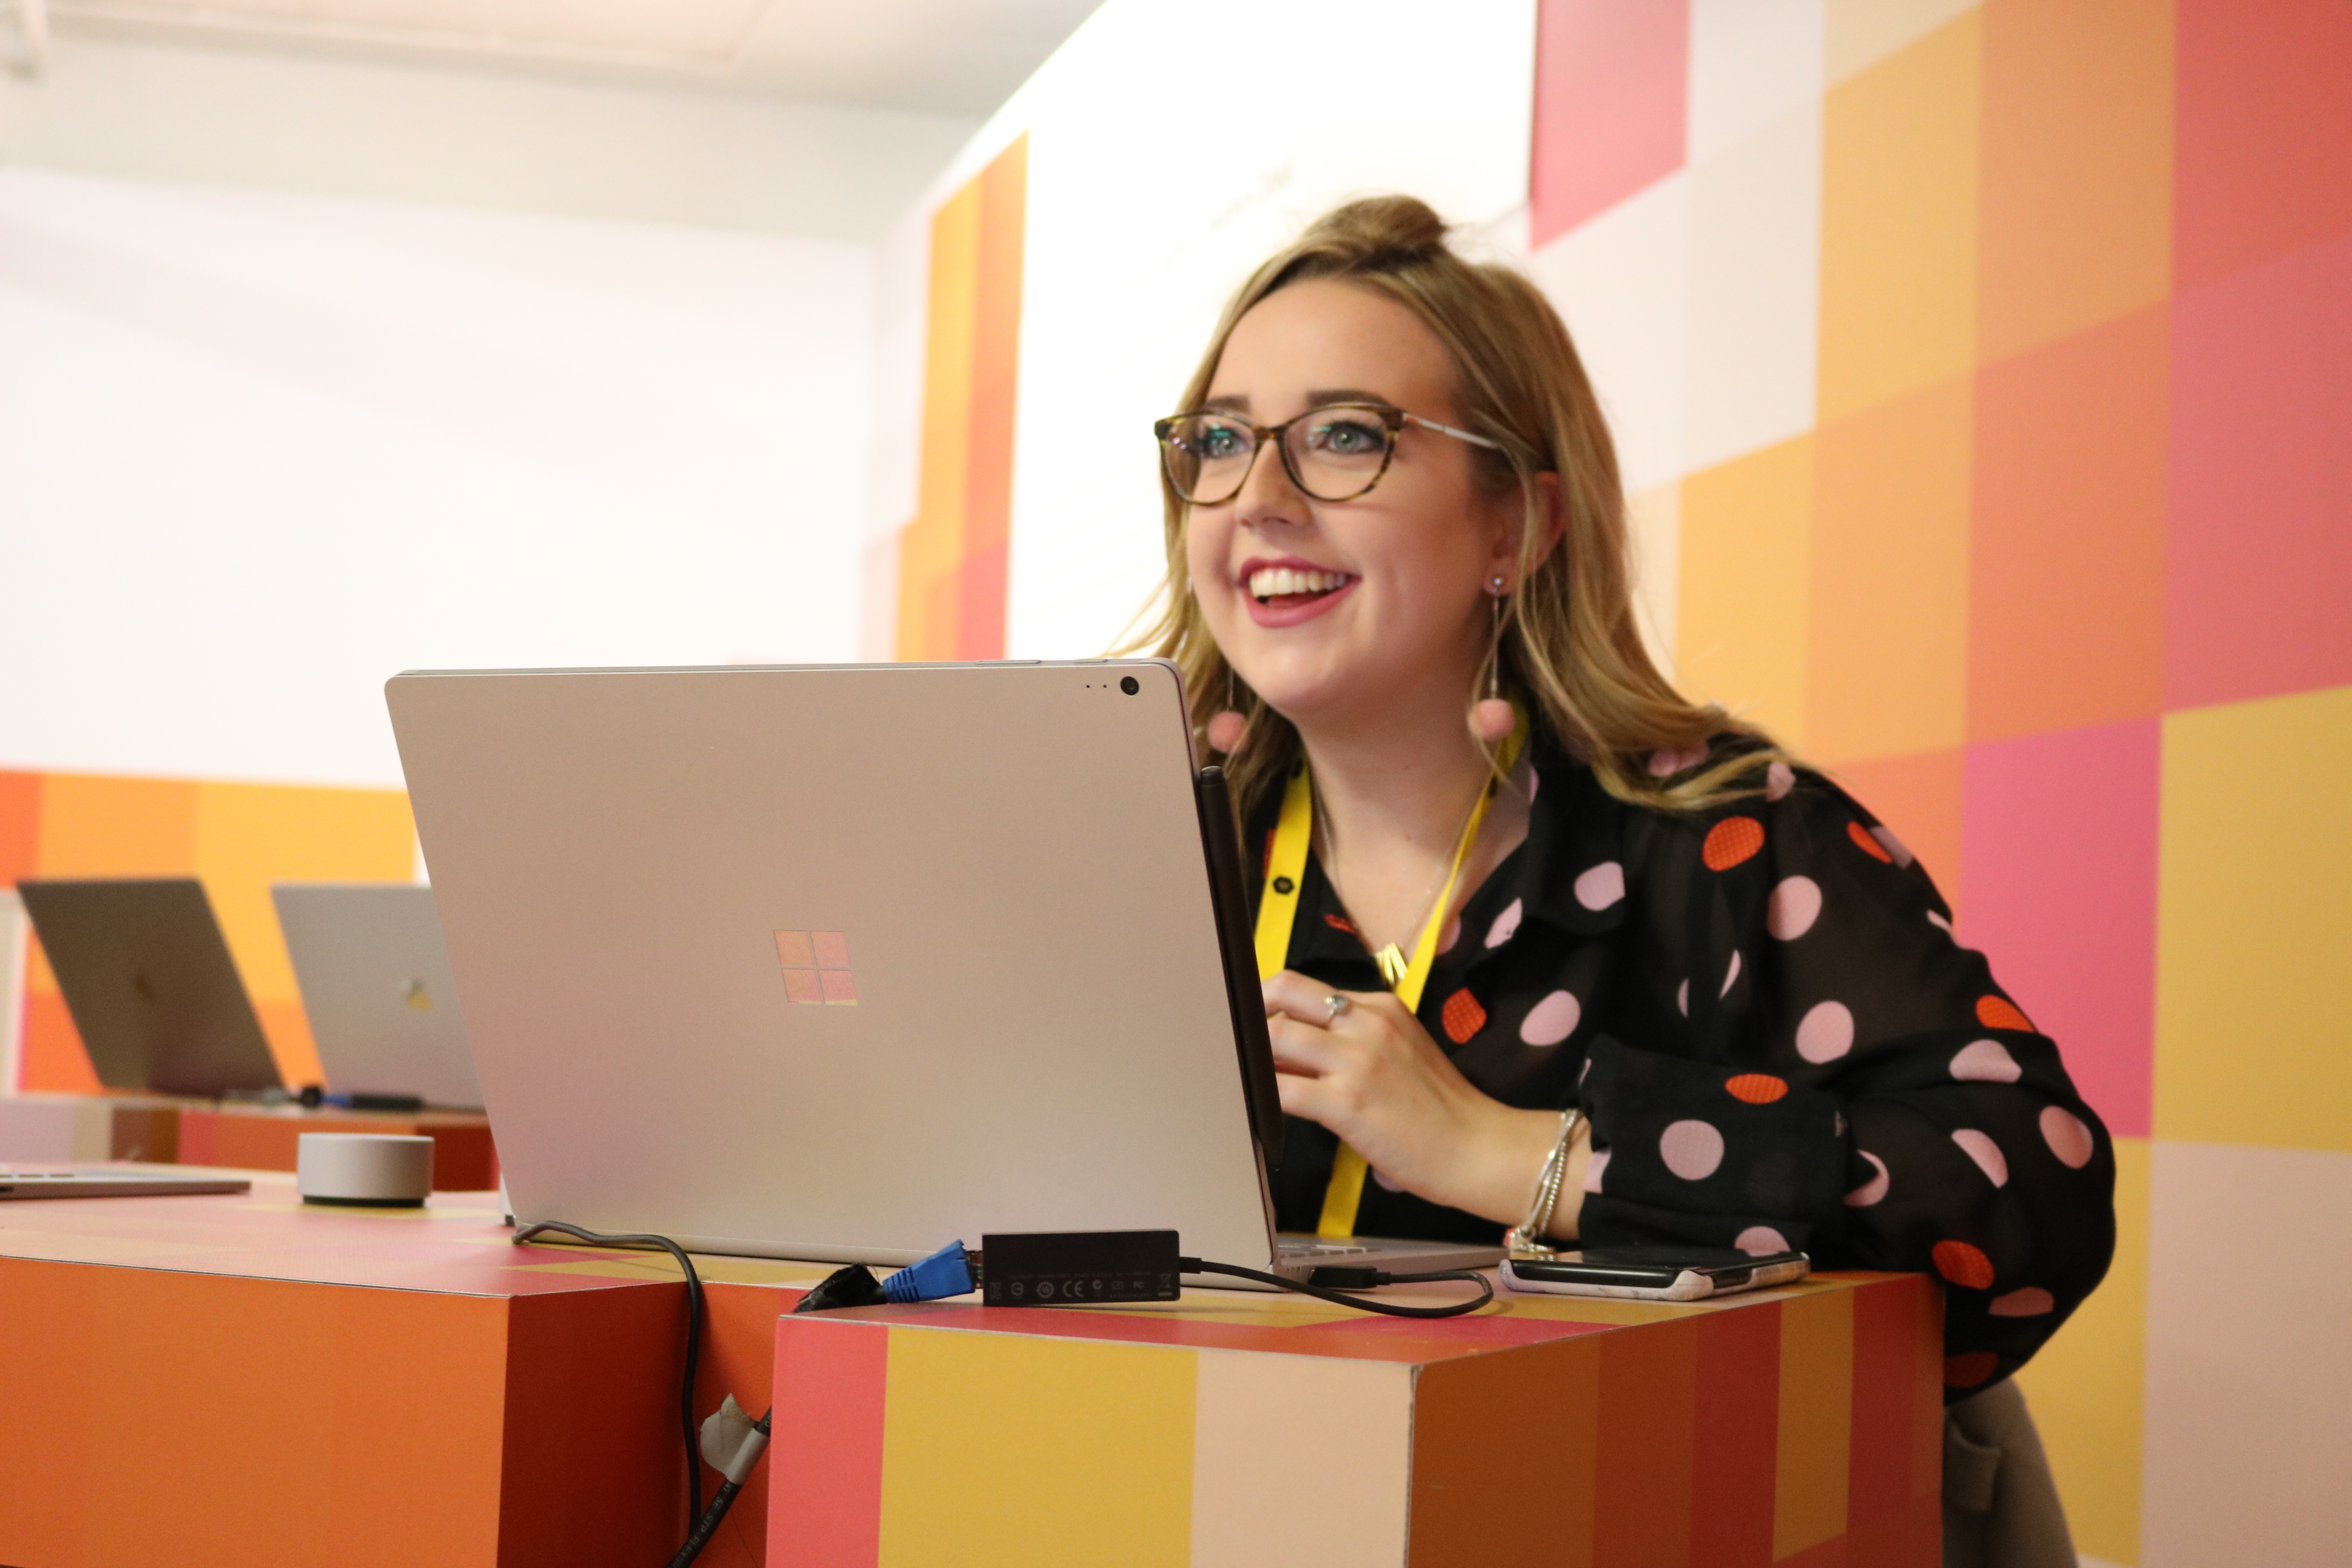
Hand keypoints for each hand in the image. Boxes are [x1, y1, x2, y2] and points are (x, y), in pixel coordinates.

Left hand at [1263, 970, 1586, 1234]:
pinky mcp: (1346, 1102)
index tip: (1256, 1021)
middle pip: (1283, 995)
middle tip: (1242, 1044)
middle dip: (1253, 1017)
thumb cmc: (1441, 1109)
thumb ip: (1353, 1039)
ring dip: (1254, 1057)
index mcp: (1380, 1006)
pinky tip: (1259, 1108)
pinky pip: (1283, 1091)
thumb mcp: (1402, 1050)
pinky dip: (1262, 1097)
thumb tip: (1293, 1045)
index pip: (1305, 986)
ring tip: (1250, 1077)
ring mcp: (1357, 1061)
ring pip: (1276, 1037)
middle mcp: (1367, 1023)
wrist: (1478, 1147)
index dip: (1270, 1001)